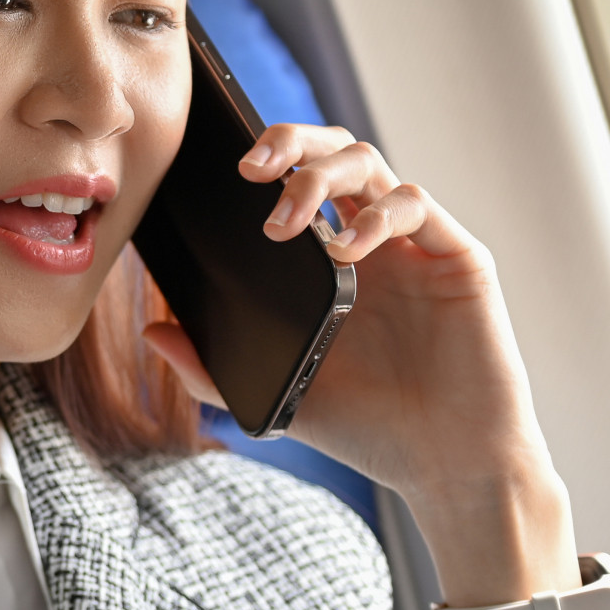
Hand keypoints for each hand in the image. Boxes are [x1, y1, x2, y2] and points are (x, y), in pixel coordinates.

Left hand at [142, 127, 599, 609]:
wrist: (449, 467)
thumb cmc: (369, 429)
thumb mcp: (276, 396)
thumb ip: (210, 370)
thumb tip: (151, 330)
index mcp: (327, 261)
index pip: (292, 182)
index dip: (261, 161)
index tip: (217, 174)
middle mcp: (370, 240)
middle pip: (329, 152)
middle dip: (288, 142)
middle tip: (249, 168)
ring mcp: (414, 245)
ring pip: (367, 162)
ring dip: (319, 176)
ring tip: (284, 220)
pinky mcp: (458, 256)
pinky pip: (414, 205)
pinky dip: (375, 215)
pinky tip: (347, 250)